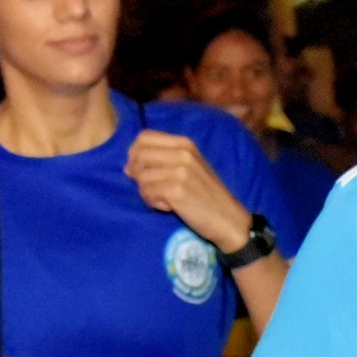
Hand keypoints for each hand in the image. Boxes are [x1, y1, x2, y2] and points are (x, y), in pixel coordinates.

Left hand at [126, 130, 250, 253]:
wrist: (228, 219)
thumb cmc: (206, 196)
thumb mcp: (190, 168)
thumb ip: (164, 160)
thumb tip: (128, 166)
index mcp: (185, 144)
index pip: (144, 137)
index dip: (134, 153)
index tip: (140, 171)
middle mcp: (183, 153)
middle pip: (139, 155)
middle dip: (138, 174)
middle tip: (150, 188)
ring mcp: (180, 171)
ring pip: (141, 176)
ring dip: (146, 191)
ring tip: (163, 200)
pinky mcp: (177, 190)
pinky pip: (147, 192)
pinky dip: (152, 202)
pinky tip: (167, 206)